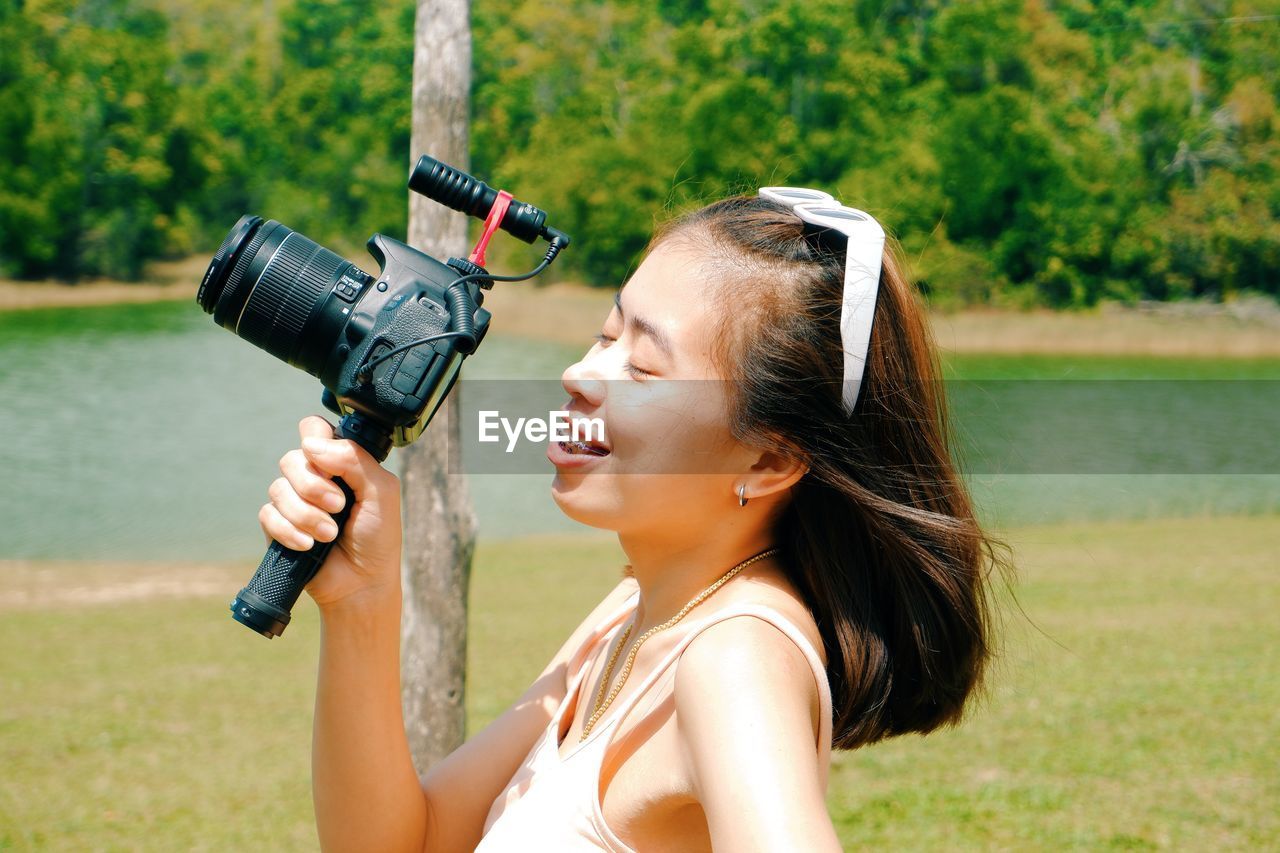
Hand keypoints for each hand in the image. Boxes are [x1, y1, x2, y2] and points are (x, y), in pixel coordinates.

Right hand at [259, 415, 402, 610]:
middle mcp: (314, 477)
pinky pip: (268, 515)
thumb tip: (311, 445)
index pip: (313, 429)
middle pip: (292, 459)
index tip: (331, 465)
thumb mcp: (382, 492)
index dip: (316, 441)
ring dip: (307, 514)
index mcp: (340, 462)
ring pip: (278, 488)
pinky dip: (290, 531)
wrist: (362, 583)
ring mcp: (293, 501)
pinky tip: (309, 546)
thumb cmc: (377, 536)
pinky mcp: (277, 525)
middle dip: (315, 486)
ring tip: (329, 534)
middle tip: (339, 507)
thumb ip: (354, 460)